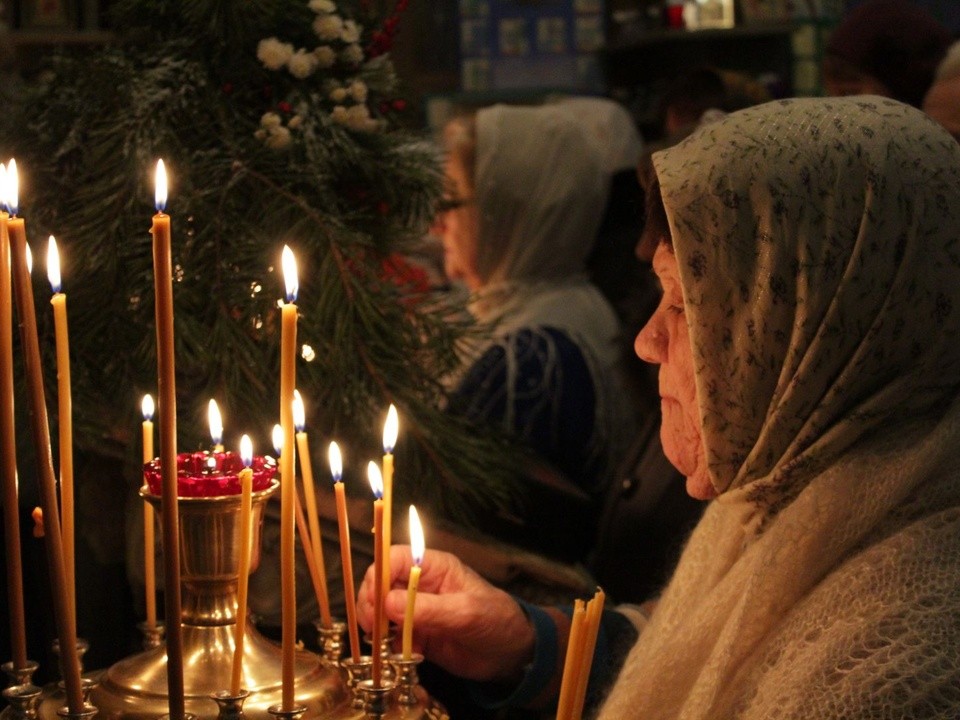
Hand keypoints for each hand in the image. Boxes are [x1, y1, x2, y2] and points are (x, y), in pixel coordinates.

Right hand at [357, 547, 534, 682]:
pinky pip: (389, 635)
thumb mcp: (466, 613)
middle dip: (371, 603)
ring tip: (382, 643)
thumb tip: (388, 603)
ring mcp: (415, 609)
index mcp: (433, 567)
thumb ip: (429, 608)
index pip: (393, 558)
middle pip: (378, 583)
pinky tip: (394, 654)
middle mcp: (419, 584)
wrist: (511, 654)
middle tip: (374, 628)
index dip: (378, 576)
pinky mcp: (414, 634)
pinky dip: (385, 644)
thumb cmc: (496, 621)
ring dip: (375, 625)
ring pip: (379, 610)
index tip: (375, 603)